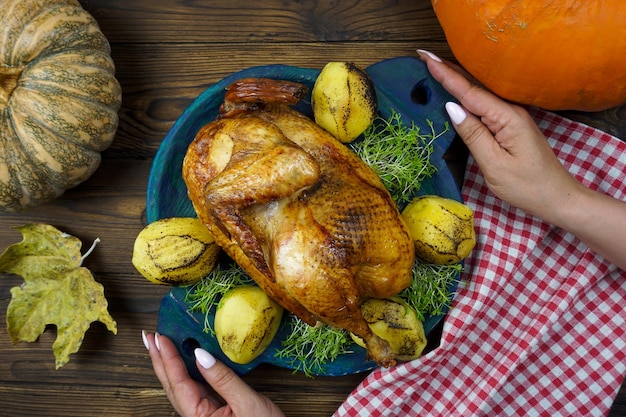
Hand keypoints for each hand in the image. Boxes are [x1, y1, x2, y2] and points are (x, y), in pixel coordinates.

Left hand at [142, 331, 284, 416]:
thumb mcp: (247, 403)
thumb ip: (223, 379)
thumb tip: (200, 354)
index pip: (179, 384)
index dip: (169, 359)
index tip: (161, 338)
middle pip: (172, 386)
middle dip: (159, 360)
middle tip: (149, 337)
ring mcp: (204, 415)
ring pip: (181, 387)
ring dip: (169, 365)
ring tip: (160, 345)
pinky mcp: (214, 411)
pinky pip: (196, 388)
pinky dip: (187, 371)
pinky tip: (185, 359)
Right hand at [417, 49, 625, 269]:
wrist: (557, 198)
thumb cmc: (526, 186)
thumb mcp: (494, 164)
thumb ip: (473, 134)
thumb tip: (452, 107)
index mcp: (506, 117)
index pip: (469, 93)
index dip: (446, 75)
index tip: (426, 58)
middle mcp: (510, 110)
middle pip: (474, 87)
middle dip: (448, 70)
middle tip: (424, 56)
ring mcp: (512, 117)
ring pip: (479, 94)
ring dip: (457, 80)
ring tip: (434, 66)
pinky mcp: (511, 125)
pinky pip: (485, 105)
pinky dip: (467, 95)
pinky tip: (457, 90)